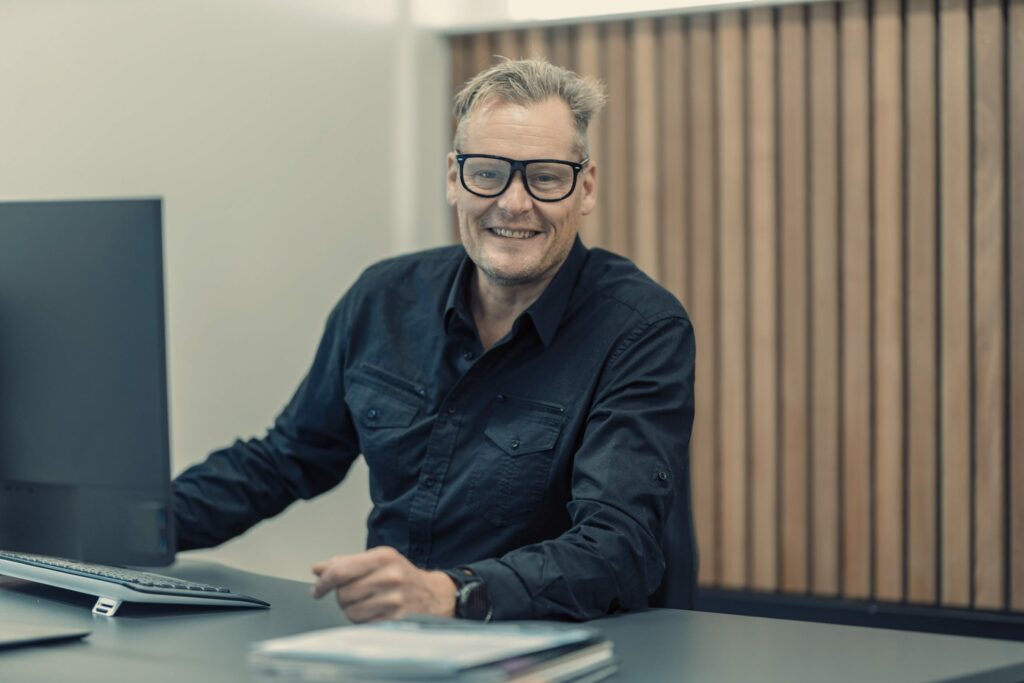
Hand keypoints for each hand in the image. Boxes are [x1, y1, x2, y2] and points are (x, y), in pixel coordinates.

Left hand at [311, 546, 456, 622]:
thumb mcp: (379, 561)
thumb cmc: (403, 576)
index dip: (324, 582)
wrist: (435, 596)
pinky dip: (365, 621)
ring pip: (351, 611)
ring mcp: (394, 599)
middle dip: (343, 597)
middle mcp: (390, 576)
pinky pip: (364, 624)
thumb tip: (318, 569)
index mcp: (383, 557)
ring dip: (353, 611)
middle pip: (343, 593)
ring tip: (369, 603)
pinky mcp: (396, 620)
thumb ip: (347, 563)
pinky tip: (377, 613)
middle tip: (356, 595)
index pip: (341, 571)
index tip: (317, 590)